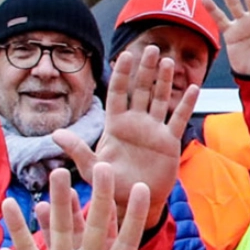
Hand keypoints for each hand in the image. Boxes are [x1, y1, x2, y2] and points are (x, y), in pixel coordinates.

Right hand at [0, 166, 194, 249]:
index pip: (127, 240)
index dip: (134, 216)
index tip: (142, 188)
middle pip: (94, 226)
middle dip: (98, 198)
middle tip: (102, 166)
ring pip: (60, 229)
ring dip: (57, 204)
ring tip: (56, 174)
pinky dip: (18, 229)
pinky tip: (10, 204)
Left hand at [54, 45, 197, 210]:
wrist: (134, 201)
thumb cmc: (110, 185)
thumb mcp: (92, 168)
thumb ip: (78, 150)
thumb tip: (55, 134)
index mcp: (115, 125)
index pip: (118, 92)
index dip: (122, 73)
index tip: (126, 54)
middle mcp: (135, 123)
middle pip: (142, 90)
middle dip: (146, 69)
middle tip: (152, 48)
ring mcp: (154, 130)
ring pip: (161, 99)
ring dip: (165, 80)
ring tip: (168, 61)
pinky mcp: (169, 141)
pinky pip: (178, 119)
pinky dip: (186, 104)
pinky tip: (193, 88)